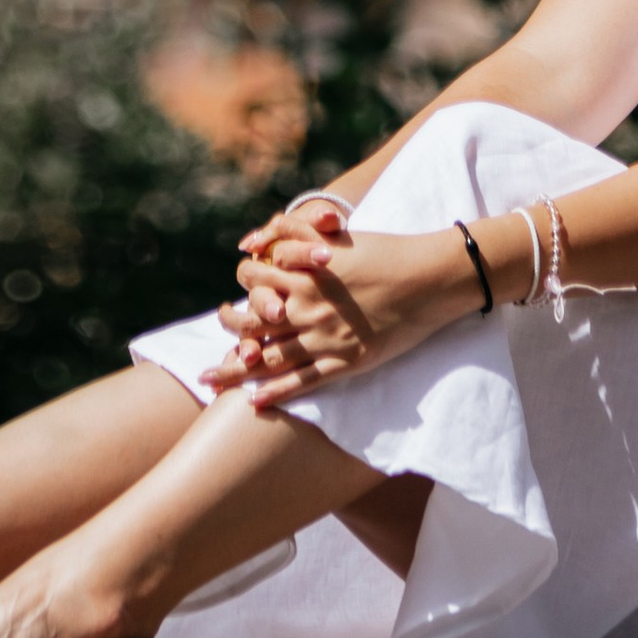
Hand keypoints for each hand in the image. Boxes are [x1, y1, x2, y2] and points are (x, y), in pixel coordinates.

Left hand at [202, 224, 464, 407]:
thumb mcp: (334, 236)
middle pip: (252, 324)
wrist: (426, 280)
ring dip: (236, 370)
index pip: (254, 282)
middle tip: (213, 338)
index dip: (241, 287)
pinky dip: (275, 393)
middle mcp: (307, 309)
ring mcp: (324, 339)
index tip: (234, 295)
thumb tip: (254, 240)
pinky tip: (253, 403)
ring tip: (210, 379)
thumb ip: (292, 234)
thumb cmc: (383, 252)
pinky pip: (302, 382)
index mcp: (303, 275)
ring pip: (269, 358)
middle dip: (228, 331)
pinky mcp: (344, 362)